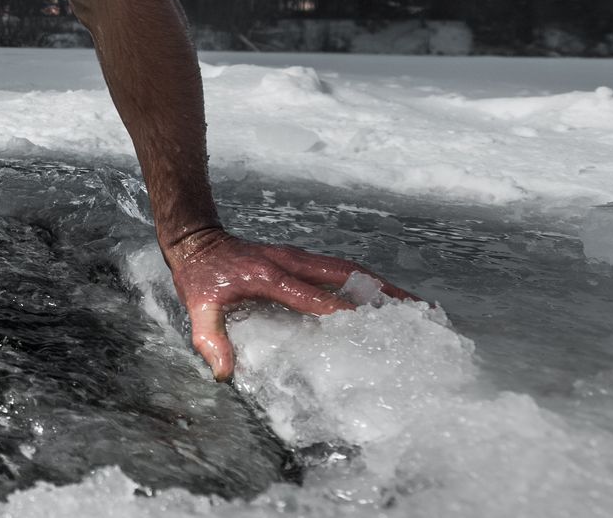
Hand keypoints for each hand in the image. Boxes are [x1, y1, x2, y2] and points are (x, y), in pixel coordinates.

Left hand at [162, 226, 420, 381]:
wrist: (196, 238)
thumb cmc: (199, 274)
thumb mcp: (197, 306)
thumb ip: (210, 339)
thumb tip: (224, 374)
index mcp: (268, 276)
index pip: (312, 296)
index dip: (341, 311)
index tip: (372, 327)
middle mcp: (290, 262)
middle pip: (345, 273)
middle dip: (382, 289)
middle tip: (416, 307)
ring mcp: (297, 257)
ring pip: (347, 267)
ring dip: (379, 283)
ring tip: (412, 302)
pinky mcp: (299, 258)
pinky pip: (338, 268)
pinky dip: (363, 280)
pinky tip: (380, 295)